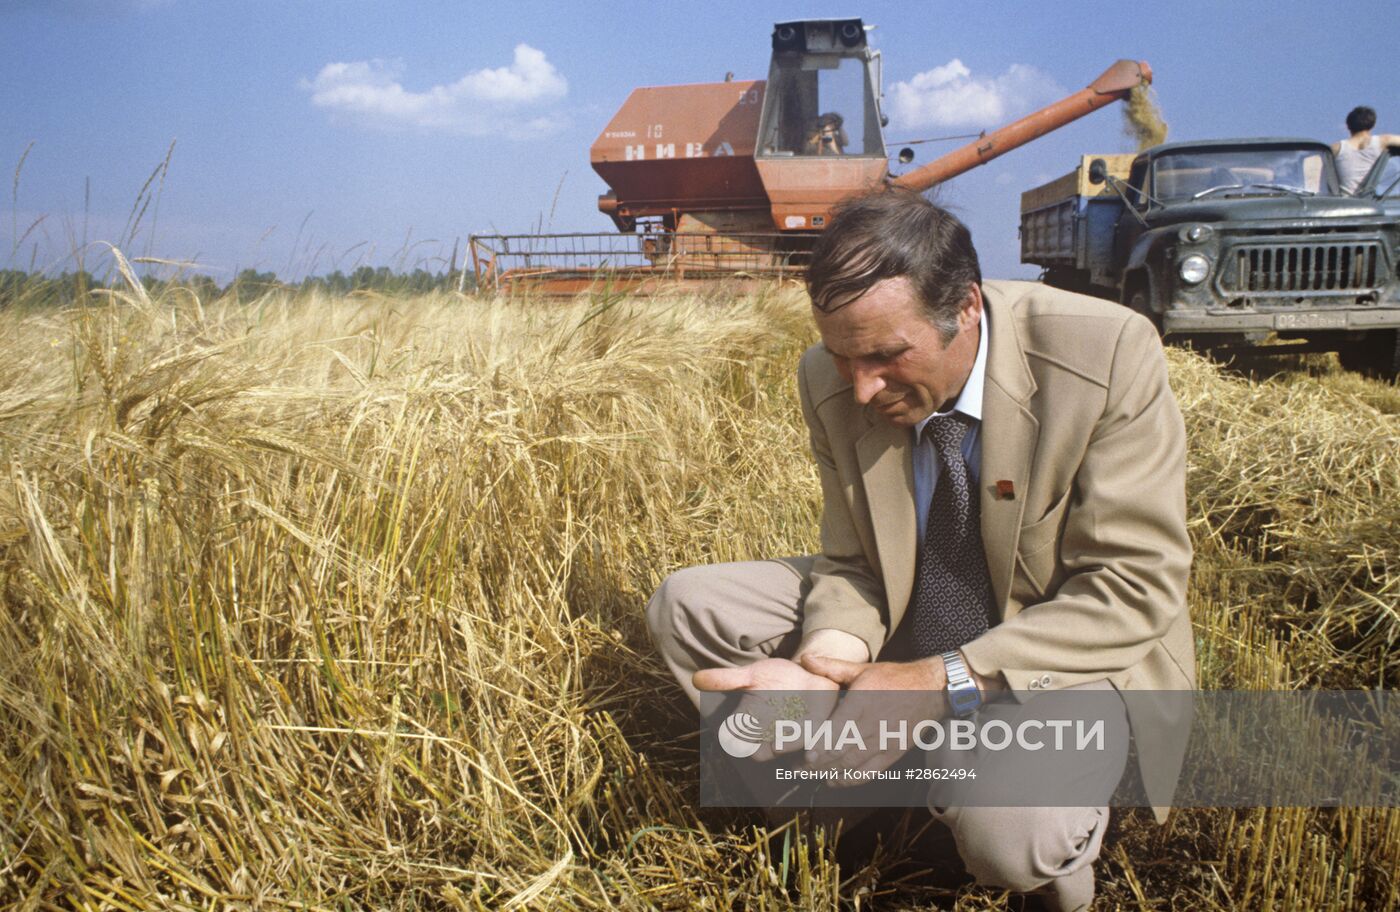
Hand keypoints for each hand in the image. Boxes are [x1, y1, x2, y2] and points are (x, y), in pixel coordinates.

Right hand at [693, 658, 839, 760]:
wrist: (808, 672)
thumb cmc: (776, 677)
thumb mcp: (751, 674)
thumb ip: (726, 679)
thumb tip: (696, 678)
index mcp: (752, 723)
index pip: (737, 744)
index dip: (737, 741)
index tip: (742, 729)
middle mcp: (769, 734)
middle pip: (761, 753)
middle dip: (764, 746)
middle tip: (771, 735)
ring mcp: (791, 736)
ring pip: (786, 751)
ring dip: (789, 747)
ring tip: (794, 736)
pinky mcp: (814, 733)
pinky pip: (812, 747)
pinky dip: (812, 750)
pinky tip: (813, 745)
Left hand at [798, 655, 948, 781]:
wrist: (932, 690)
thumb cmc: (893, 678)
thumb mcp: (863, 669)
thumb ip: (832, 667)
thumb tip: (805, 659)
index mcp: (862, 701)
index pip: (837, 729)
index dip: (820, 745)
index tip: (805, 754)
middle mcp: (873, 724)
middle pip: (840, 751)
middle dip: (817, 763)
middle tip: (797, 768)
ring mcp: (884, 741)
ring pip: (852, 764)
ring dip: (829, 773)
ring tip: (810, 774)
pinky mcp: (893, 753)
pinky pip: (869, 772)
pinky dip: (850, 780)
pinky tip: (835, 781)